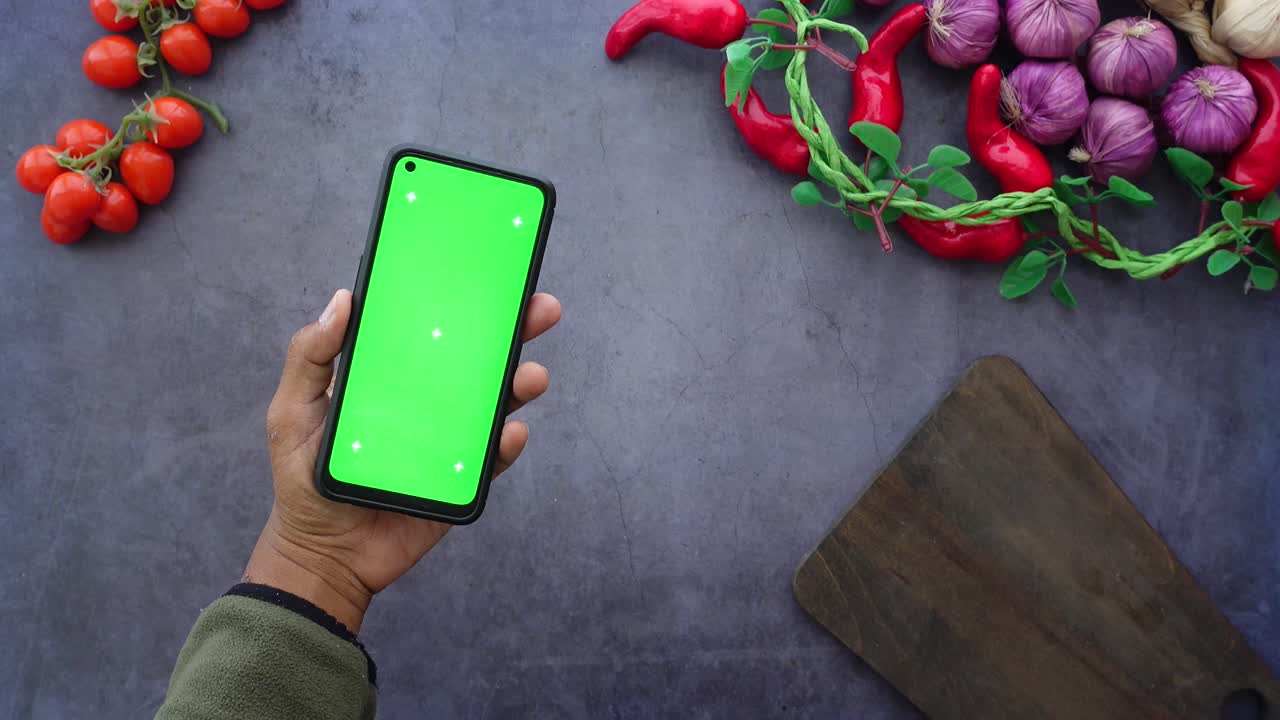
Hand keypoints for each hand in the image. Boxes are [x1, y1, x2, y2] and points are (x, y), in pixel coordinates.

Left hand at [246, 288, 561, 631]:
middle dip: (514, 330)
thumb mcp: (292, 411)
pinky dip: (506, 443)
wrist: (323, 555)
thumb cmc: (303, 480)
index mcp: (393, 375)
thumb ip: (309, 357)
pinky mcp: (462, 478)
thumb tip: (343, 299)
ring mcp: (449, 439)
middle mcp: (428, 400)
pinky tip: (510, 432)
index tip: (489, 272)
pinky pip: (492, 457)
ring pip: (495, 402)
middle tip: (541, 308)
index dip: (463, 300)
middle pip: (478, 357)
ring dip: (520, 384)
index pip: (433, 329)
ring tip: (531, 376)